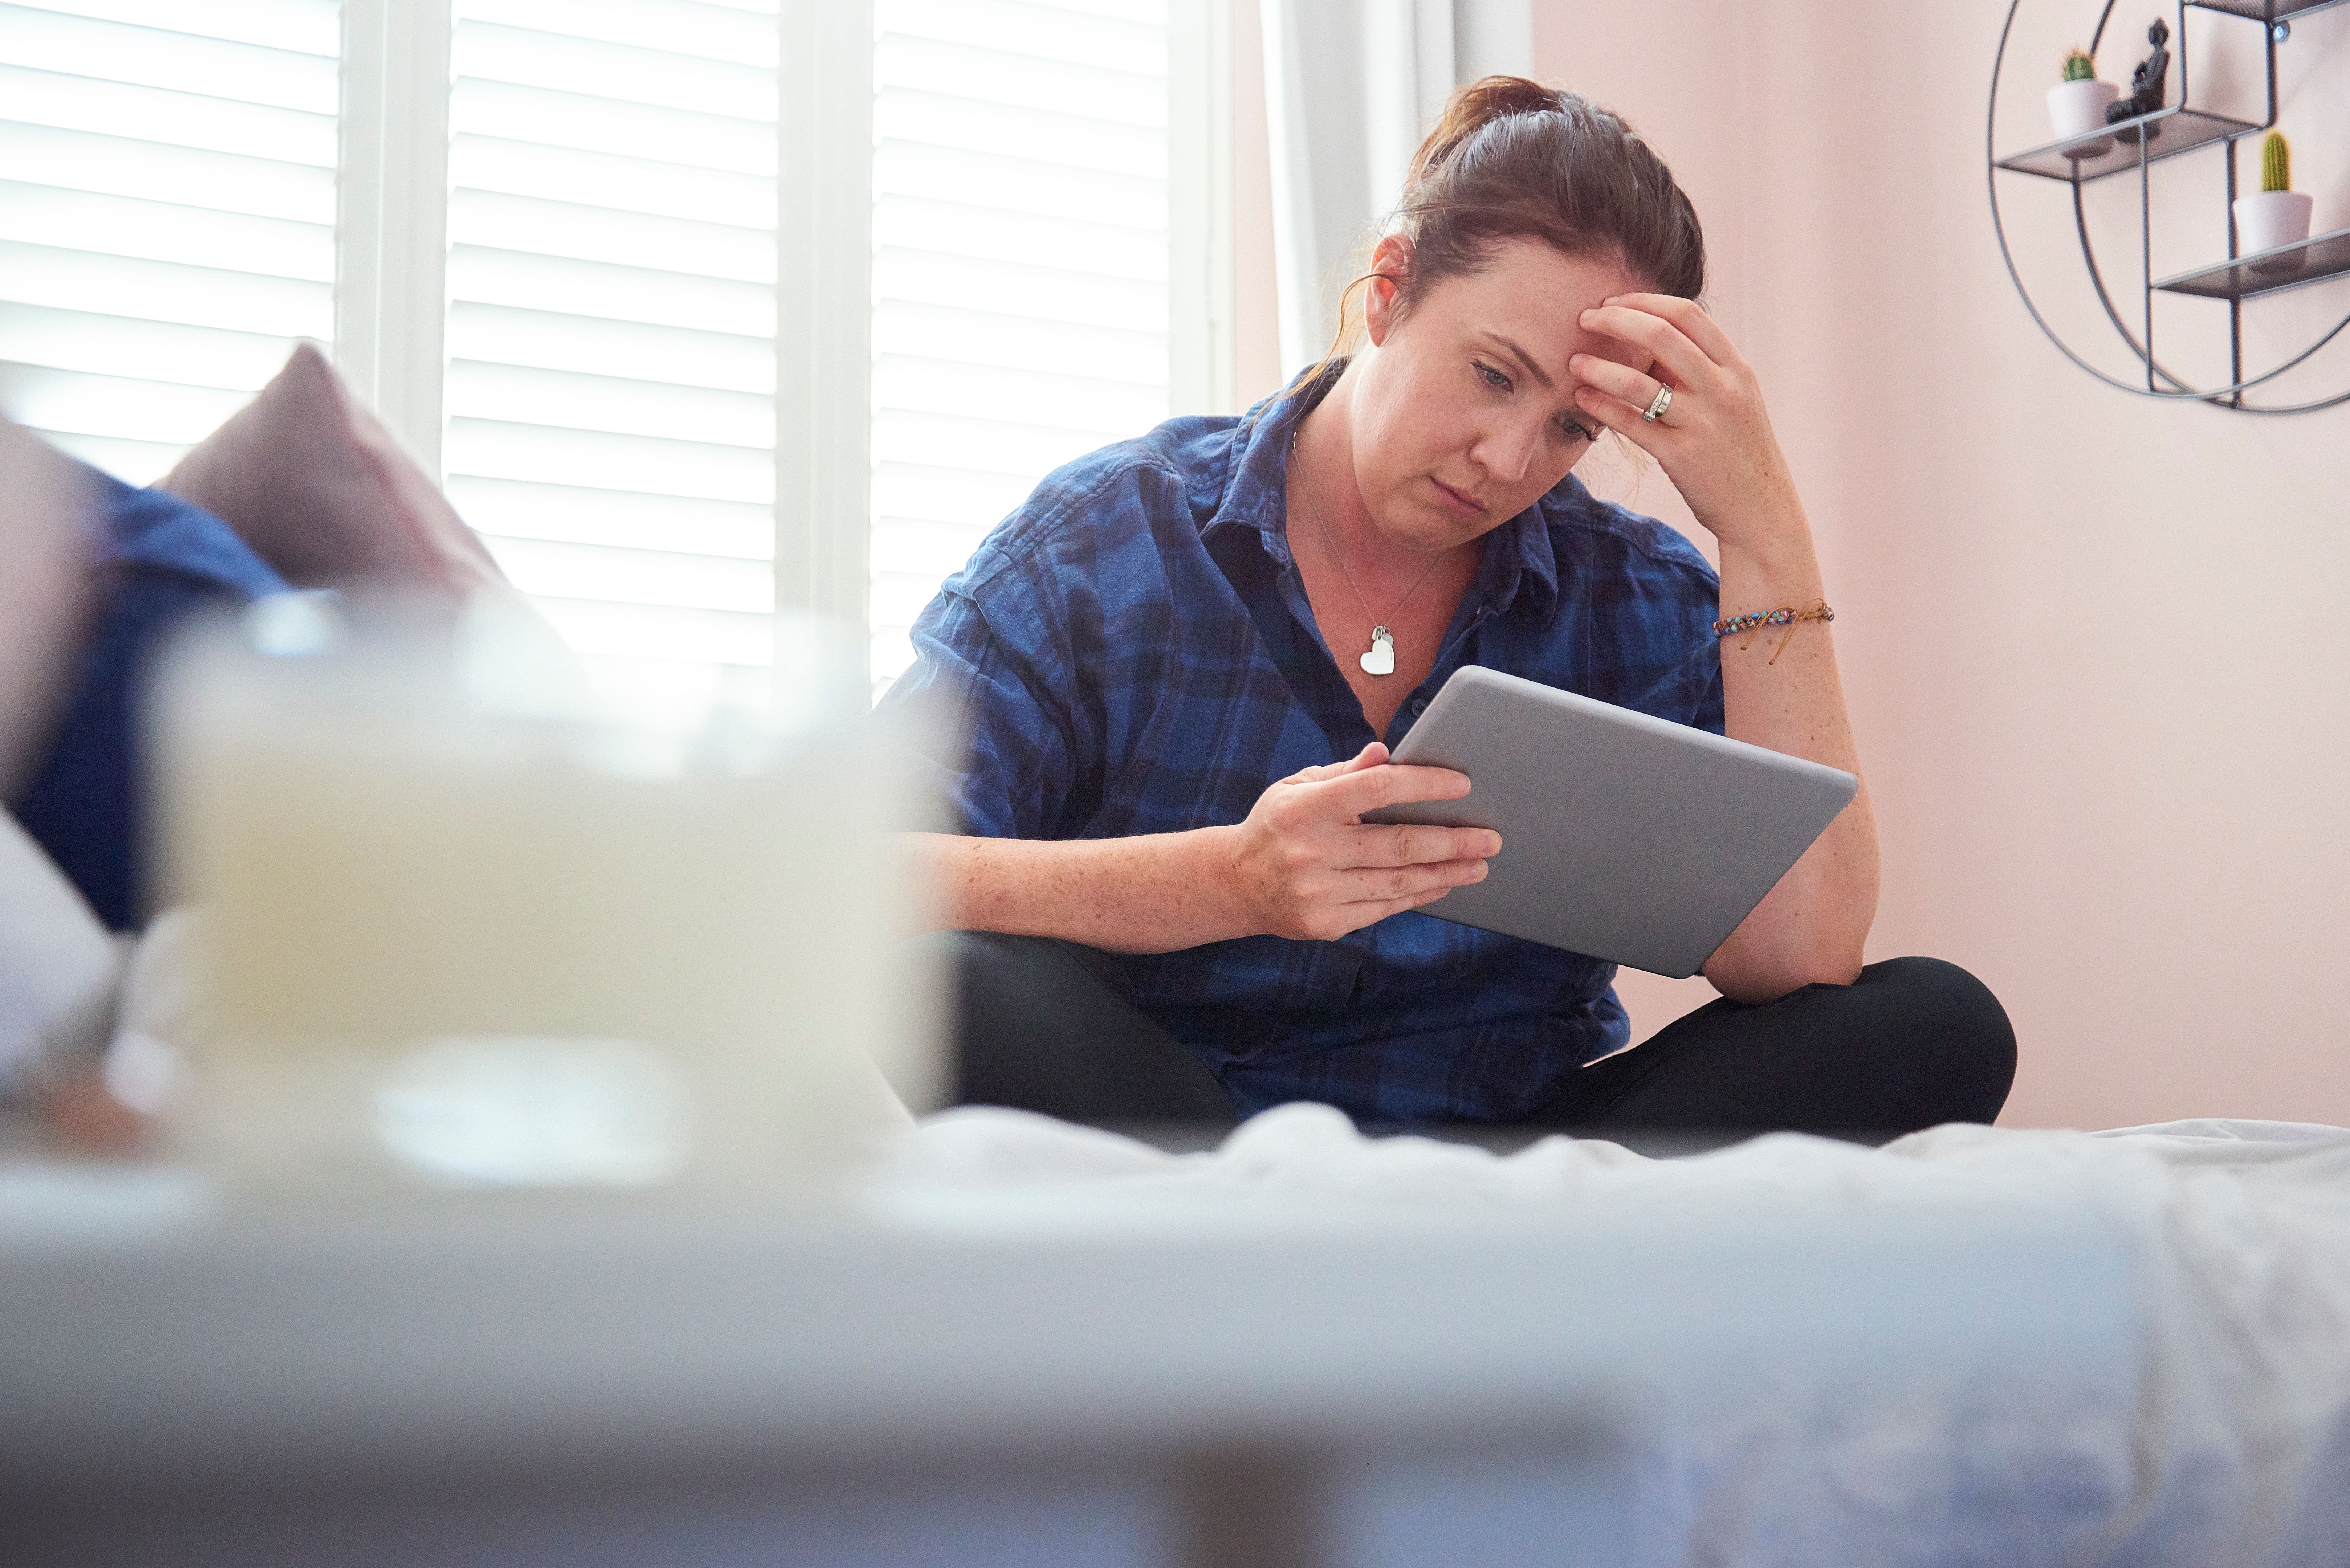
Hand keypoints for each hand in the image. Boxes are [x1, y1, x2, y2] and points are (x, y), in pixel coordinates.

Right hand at [1222, 743, 1499, 941]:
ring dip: (1446, 873)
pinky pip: (1385, 909)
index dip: (1423, 784)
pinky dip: (1418, 894)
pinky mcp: (1325, 923)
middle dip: (1452, 841)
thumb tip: (1387, 753)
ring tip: (1480, 864)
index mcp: (1304, 809)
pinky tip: (1443, 883)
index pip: (1375, 790)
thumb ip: (1344, 773)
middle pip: (1397, 845)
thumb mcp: (1297, 787)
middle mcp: (1310, 852)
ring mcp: (1318, 892)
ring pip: (1397, 883)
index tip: (1461, 784)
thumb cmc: (1276, 826)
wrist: (1234, 883)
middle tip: (1490, 837)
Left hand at [1569, 295, 1803, 552]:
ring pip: (1638, 382)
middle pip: (1661, 335)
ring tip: (1573, 361)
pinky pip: (1630, 423)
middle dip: (1615, 321)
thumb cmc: (1738, 449)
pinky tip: (1582, 397)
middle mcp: (1722, 389)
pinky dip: (1601, 406)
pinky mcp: (1680, 456)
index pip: (1687, 314)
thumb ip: (1698, 369)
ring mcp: (1702, 423)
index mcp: (1736, 368)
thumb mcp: (1733, 399)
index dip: (1644, 301)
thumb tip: (1645, 339)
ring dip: (1598, 366)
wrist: (1761, 508)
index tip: (1613, 302)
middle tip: (1584, 319)